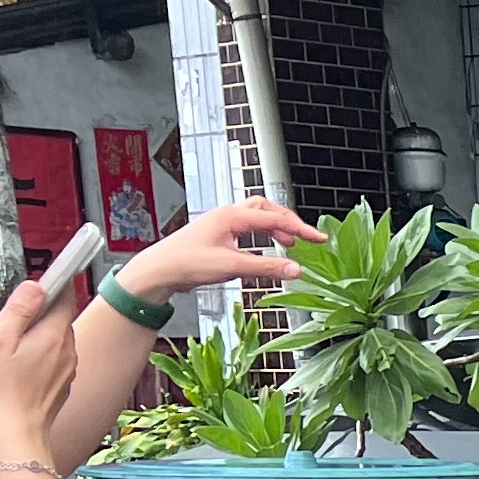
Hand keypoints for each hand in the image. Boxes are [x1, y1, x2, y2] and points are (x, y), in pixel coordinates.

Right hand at [0, 277, 79, 451]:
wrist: (16, 430)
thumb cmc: (3, 390)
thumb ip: (18, 310)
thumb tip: (35, 286)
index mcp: (54, 333)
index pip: (65, 295)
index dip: (56, 279)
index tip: (53, 269)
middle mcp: (69, 349)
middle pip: (61, 315)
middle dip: (43, 308)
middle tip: (18, 311)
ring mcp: (69, 367)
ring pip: (58, 337)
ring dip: (42, 331)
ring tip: (15, 341)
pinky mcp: (63, 381)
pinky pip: (55, 356)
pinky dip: (43, 351)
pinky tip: (23, 362)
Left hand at [120, 197, 323, 301]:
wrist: (158, 271)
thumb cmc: (186, 263)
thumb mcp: (232, 266)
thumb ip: (266, 267)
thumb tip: (296, 269)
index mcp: (232, 216)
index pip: (275, 218)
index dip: (301, 229)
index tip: (320, 239)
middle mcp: (227, 215)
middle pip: (266, 208)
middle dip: (289, 221)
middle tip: (306, 236)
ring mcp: (221, 224)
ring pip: (256, 216)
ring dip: (275, 226)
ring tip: (289, 242)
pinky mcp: (217, 235)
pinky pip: (247, 228)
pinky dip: (262, 235)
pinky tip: (266, 248)